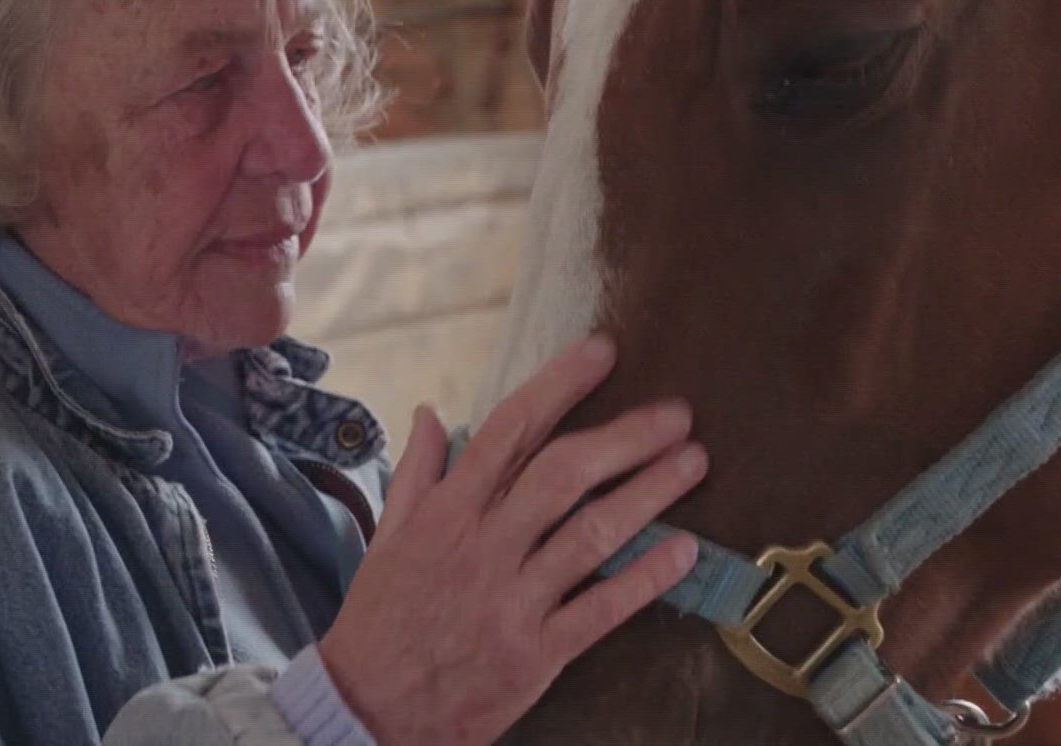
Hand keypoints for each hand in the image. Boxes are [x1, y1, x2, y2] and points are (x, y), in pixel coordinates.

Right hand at [317, 335, 705, 745]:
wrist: (366, 711)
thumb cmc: (380, 621)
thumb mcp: (386, 539)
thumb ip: (418, 474)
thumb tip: (429, 412)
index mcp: (447, 514)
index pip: (509, 431)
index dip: (559, 386)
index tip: (602, 351)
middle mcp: (482, 548)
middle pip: (563, 475)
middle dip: (625, 437)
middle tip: (677, 412)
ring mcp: (512, 601)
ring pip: (590, 535)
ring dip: (649, 494)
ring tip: (694, 462)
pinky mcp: (535, 654)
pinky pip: (601, 609)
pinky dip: (646, 579)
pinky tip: (685, 550)